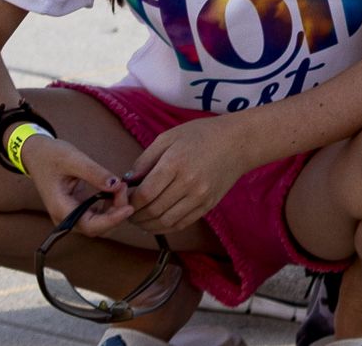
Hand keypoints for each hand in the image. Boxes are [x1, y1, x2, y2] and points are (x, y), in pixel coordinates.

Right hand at [23, 133, 125, 227]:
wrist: (36, 154)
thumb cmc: (51, 156)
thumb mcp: (73, 159)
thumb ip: (95, 173)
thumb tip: (116, 185)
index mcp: (61, 209)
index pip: (90, 226)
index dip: (112, 220)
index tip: (129, 207)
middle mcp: (65, 218)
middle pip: (97, 228)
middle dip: (115, 212)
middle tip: (124, 188)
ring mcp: (71, 214)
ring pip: (98, 223)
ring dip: (114, 209)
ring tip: (121, 187)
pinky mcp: (76, 208)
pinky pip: (96, 214)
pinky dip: (108, 205)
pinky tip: (115, 190)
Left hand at [114, 114, 251, 235]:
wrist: (238, 142)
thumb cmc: (200, 135)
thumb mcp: (169, 137)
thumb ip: (145, 160)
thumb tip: (127, 182)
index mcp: (175, 163)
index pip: (144, 194)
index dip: (129, 202)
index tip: (122, 200)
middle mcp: (188, 183)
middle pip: (153, 211)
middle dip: (135, 216)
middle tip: (127, 213)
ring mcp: (200, 197)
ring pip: (166, 222)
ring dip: (147, 225)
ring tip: (139, 220)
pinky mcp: (208, 206)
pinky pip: (181, 224)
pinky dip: (165, 227)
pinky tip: (156, 222)